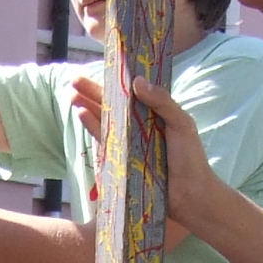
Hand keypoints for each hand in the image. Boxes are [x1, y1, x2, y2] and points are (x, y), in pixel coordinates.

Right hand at [70, 70, 221, 210]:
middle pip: (112, 105)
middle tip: (74, 79)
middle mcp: (138, 127)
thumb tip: (137, 81)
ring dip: (88, 107)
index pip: (131, 93)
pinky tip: (82, 114)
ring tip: (72, 95)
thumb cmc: (190, 158)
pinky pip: (104, 141)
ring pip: (104, 121)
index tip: (101, 68)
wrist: (190, 195)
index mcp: (154, 114)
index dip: (115, 81)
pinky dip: (92, 127)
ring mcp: (128, 144)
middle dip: (92, 92)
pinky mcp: (121, 160)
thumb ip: (162, 102)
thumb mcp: (181, 123)